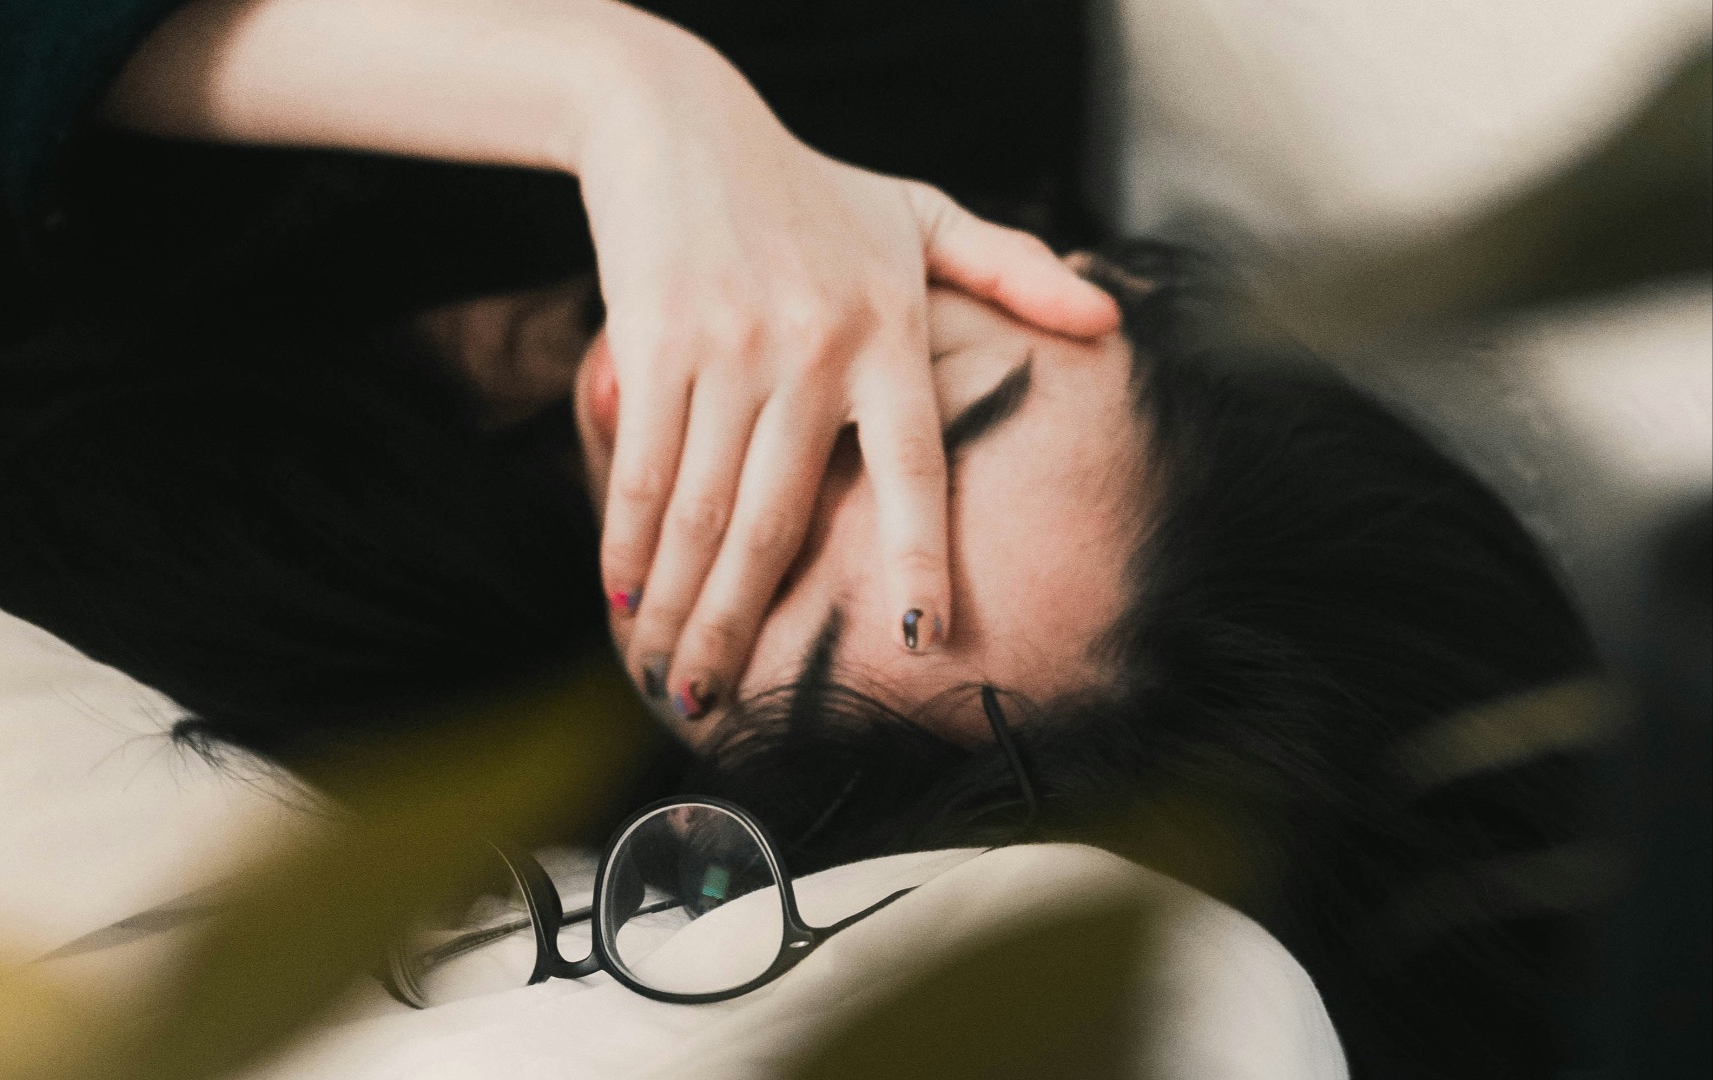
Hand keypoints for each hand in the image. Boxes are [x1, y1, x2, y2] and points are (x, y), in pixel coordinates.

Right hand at [580, 53, 1118, 718]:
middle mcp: (814, 347)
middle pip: (778, 519)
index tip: (915, 640)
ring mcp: (730, 346)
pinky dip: (626, 540)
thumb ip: (1010, 269)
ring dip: (678, 607)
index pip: (914, 468)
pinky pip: (644, 465)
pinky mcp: (655, 339)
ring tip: (664, 678)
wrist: (680, 122)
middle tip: (714, 708)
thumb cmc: (808, 186)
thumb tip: (1107, 325)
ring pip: (705, 508)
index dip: (913, 559)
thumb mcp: (919, 212)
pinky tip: (620, 596)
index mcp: (888, 331)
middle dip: (739, 628)